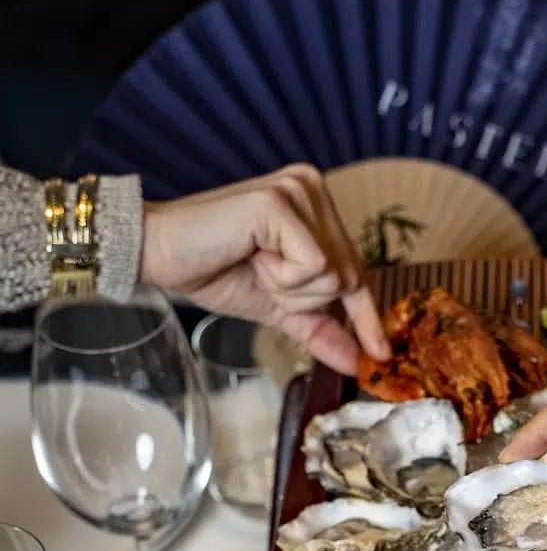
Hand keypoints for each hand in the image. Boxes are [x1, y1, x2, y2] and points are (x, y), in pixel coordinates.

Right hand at [140, 165, 388, 374]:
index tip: (382, 355)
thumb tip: (358, 362)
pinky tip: (251, 256)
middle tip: (261, 274)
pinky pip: (313, 267)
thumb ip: (320, 329)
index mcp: (316, 205)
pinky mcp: (280, 201)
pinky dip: (282, 279)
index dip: (367, 317)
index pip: (356, 271)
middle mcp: (313, 188)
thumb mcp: (278, 306)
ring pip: (333, 275)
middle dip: (304, 298)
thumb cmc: (215, 270)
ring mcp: (298, 190)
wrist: (161, 255)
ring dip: (290, 289)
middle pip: (349, 276)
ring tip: (254, 263)